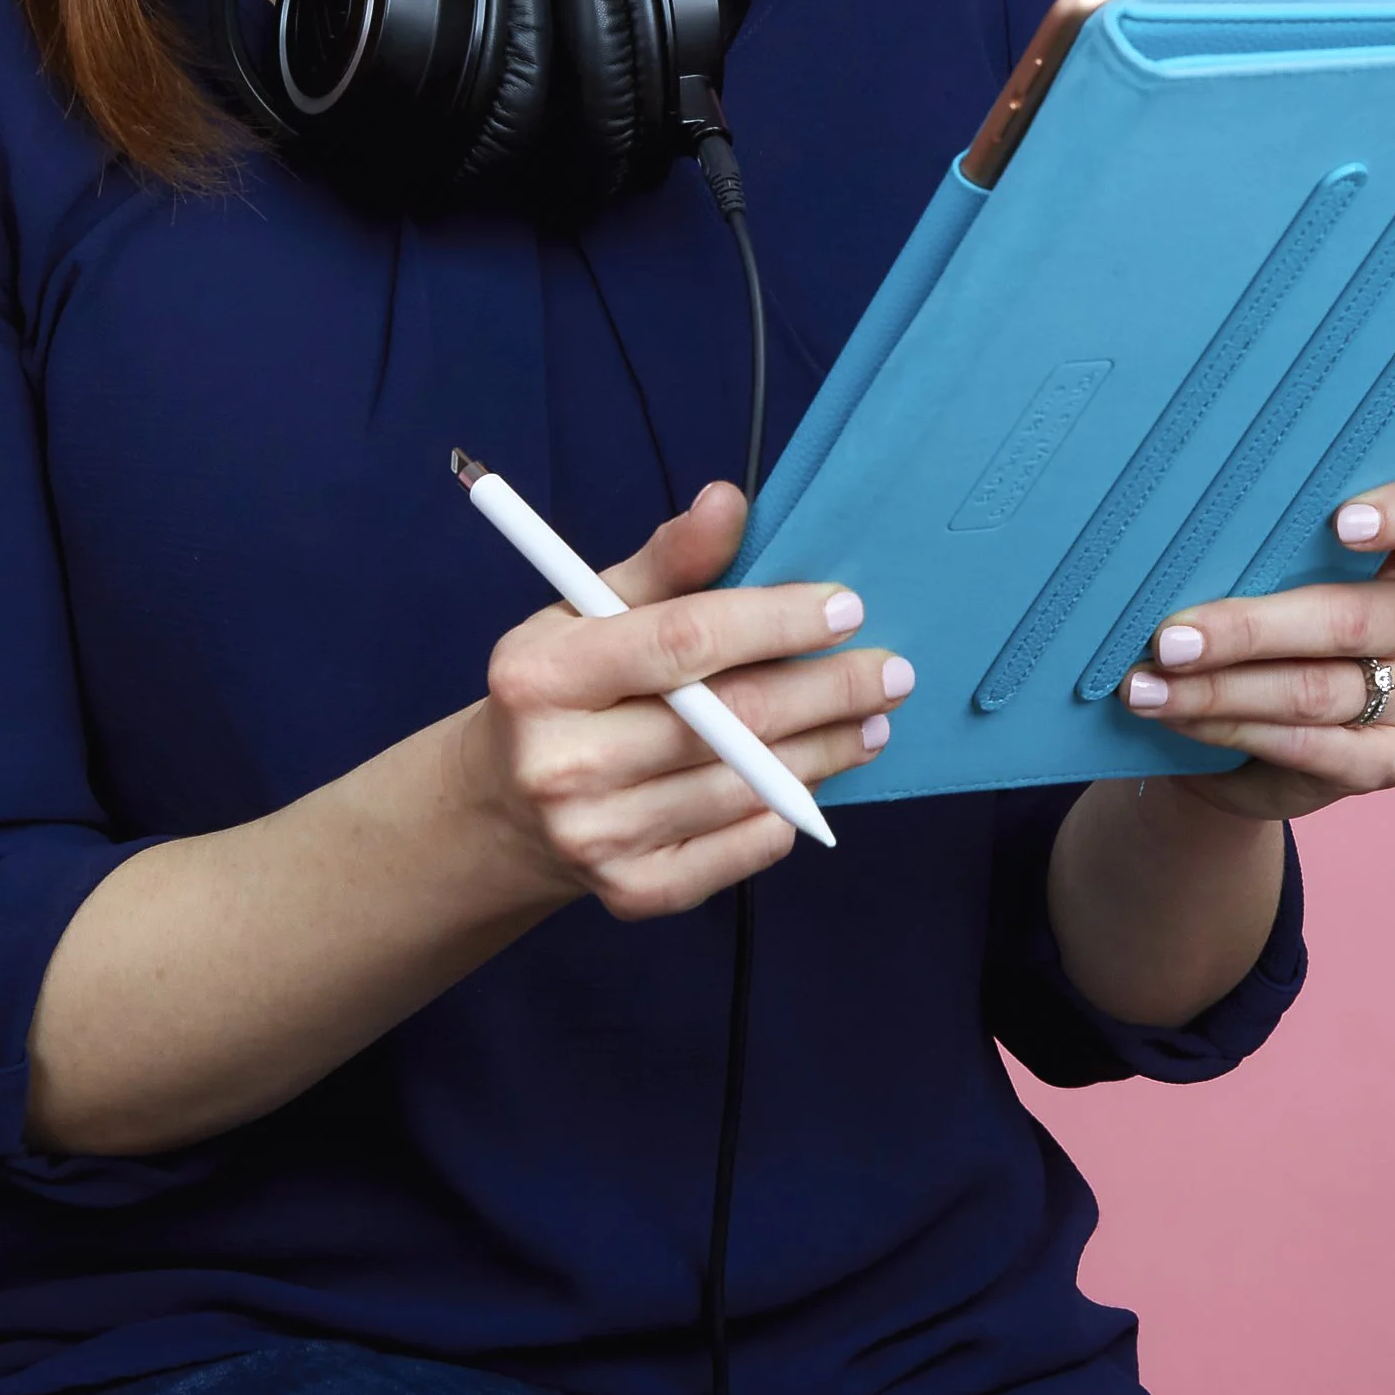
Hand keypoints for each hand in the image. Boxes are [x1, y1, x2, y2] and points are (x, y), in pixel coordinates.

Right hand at [462, 481, 913, 920]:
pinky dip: (784, 814)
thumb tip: (728, 501)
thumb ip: (666, 562)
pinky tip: (811, 781)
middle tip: (890, 672)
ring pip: (746, 787)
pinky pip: (740, 850)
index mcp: (543, 676)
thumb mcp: (589, 612)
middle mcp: (561, 763)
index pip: (683, 641)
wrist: (504, 807)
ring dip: (825, 752)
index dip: (775, 622)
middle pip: (730, 721)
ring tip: (868, 723)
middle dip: (827, 692)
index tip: (845, 608)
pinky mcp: (632, 893)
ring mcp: (597, 836)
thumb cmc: (564, 690)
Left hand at [1118, 471, 1394, 823]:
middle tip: (1169, 637)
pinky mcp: (1393, 760)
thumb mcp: (1262, 577)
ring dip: (1219, 689)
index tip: (1342, 521)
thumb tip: (1171, 539)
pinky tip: (1177, 718)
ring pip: (1316, 689)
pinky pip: (1307, 746)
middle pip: (1354, 617)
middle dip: (1249, 628)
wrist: (1245, 736)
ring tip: (1147, 686)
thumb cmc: (1255, 629)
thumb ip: (1254, 552)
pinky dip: (1229, 728)